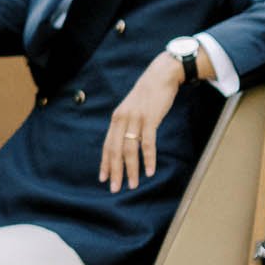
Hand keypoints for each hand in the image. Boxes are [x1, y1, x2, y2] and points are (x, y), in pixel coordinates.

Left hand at [100, 53, 183, 193]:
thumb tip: (125, 141)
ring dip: (131, 170)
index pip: (107, 145)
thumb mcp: (132, 109)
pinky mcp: (149, 119)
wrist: (161, 76)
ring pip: (129, 150)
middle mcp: (122, 119)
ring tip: (133, 185)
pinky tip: (149, 171)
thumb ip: (127, 124)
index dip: (105, 163)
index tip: (103, 178)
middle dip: (115, 172)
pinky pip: (147, 143)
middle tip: (115, 188)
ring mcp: (135, 119)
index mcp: (116, 118)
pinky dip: (148, 158)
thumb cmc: (148, 94)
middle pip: (115, 151)